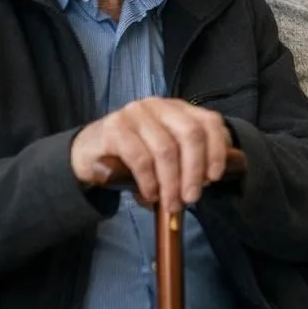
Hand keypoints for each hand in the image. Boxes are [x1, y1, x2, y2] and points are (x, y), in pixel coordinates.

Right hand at [70, 98, 231, 214]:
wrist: (90, 153)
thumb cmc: (135, 155)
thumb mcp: (165, 153)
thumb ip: (186, 160)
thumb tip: (205, 184)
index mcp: (178, 109)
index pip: (208, 121)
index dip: (217, 149)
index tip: (215, 177)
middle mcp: (159, 105)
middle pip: (190, 134)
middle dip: (195, 170)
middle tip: (191, 198)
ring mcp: (136, 113)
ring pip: (165, 149)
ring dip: (171, 182)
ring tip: (171, 203)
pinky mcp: (115, 127)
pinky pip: (140, 157)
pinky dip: (149, 181)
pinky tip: (150, 194)